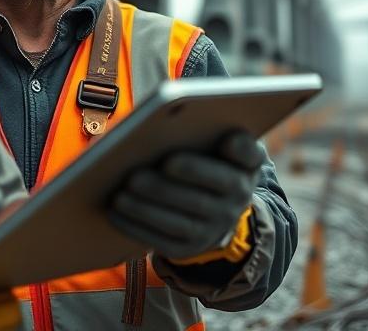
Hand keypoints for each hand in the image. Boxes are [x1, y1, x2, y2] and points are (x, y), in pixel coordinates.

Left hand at [107, 130, 264, 261]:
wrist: (214, 205)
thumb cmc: (204, 160)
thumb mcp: (215, 142)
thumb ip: (205, 126)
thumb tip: (166, 121)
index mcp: (244, 166)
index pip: (250, 155)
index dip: (240, 148)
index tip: (225, 140)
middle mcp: (237, 200)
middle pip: (201, 197)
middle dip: (167, 186)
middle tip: (136, 176)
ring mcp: (215, 228)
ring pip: (180, 223)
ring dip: (146, 209)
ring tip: (120, 195)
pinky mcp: (191, 247)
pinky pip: (163, 242)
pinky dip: (137, 228)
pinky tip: (116, 213)